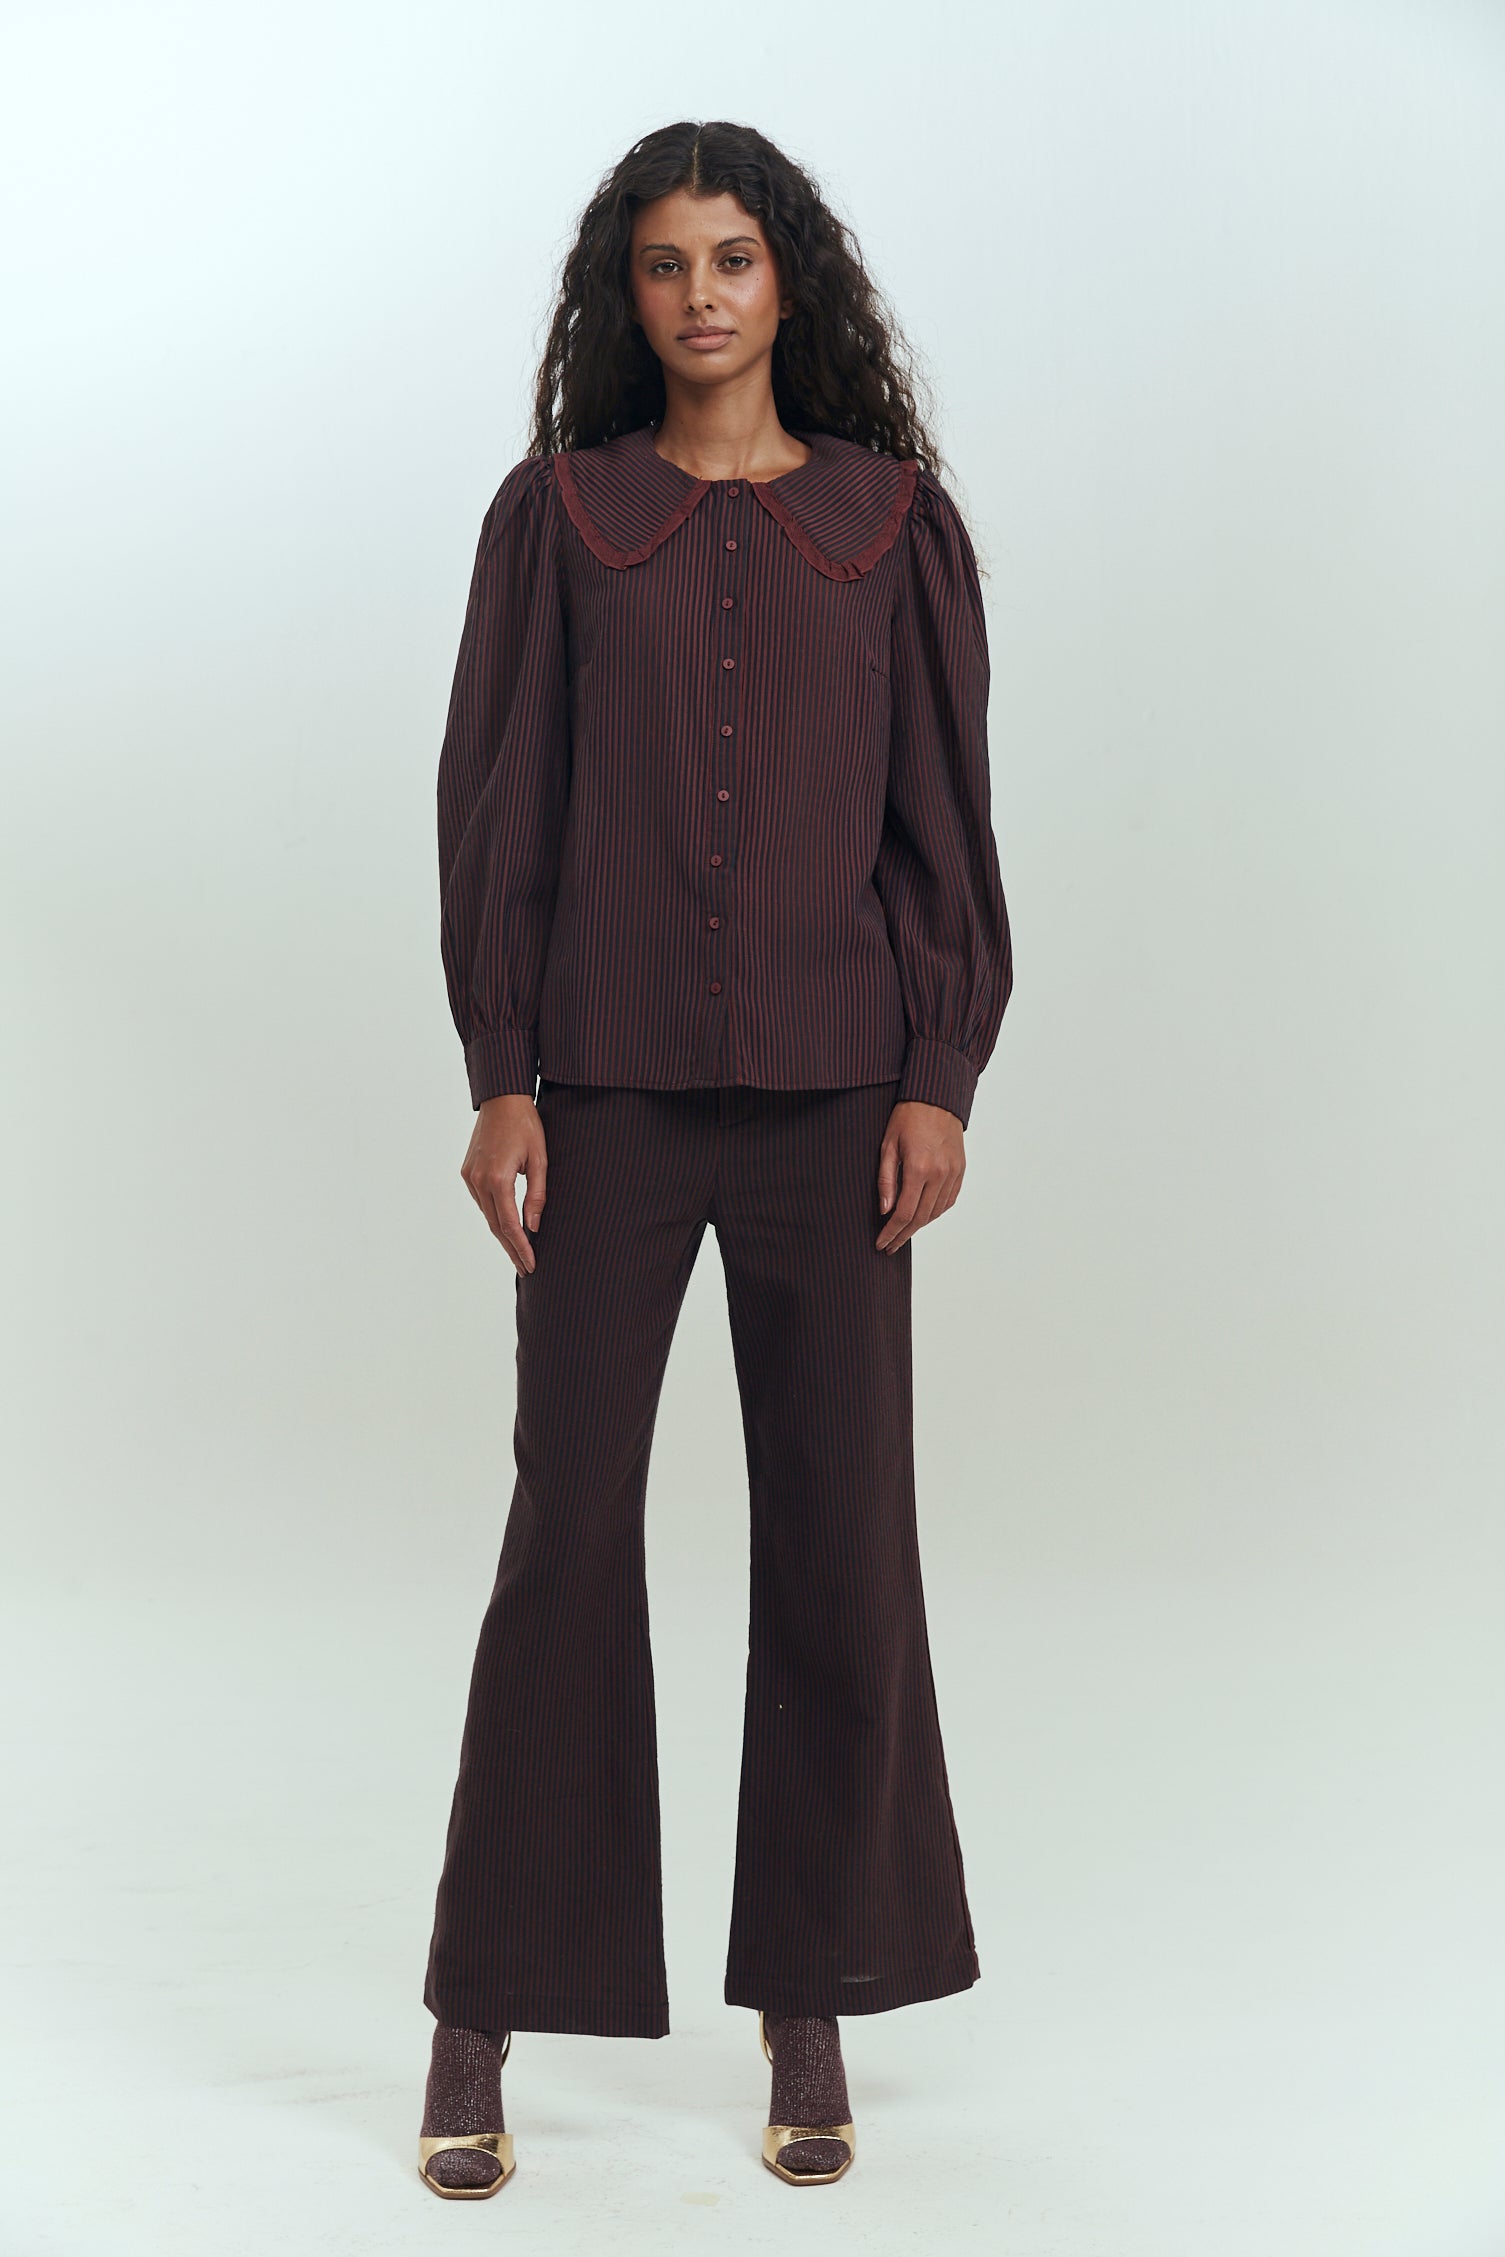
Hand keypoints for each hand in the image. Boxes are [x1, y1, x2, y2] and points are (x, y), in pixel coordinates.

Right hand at [461, 1094, 546, 1274]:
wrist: (502, 1099)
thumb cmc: (526, 1125)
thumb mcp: (540, 1159)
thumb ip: (537, 1195)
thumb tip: (533, 1226)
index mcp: (498, 1178)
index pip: (510, 1225)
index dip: (521, 1248)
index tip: (531, 1264)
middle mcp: (478, 1180)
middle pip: (496, 1226)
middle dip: (512, 1249)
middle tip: (525, 1268)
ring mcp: (469, 1176)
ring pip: (487, 1215)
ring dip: (503, 1234)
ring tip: (518, 1252)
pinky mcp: (467, 1172)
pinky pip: (482, 1202)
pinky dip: (494, 1216)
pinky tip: (506, 1227)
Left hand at [875, 1100, 964, 1251]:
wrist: (936, 1099)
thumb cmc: (907, 1118)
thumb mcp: (888, 1146)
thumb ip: (886, 1180)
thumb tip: (885, 1211)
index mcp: (919, 1168)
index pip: (903, 1213)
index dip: (891, 1232)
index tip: (881, 1244)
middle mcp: (940, 1174)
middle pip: (920, 1218)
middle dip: (903, 1235)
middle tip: (889, 1246)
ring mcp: (953, 1173)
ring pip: (936, 1212)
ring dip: (919, 1226)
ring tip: (902, 1233)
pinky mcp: (960, 1170)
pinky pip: (949, 1201)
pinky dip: (935, 1213)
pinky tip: (923, 1216)